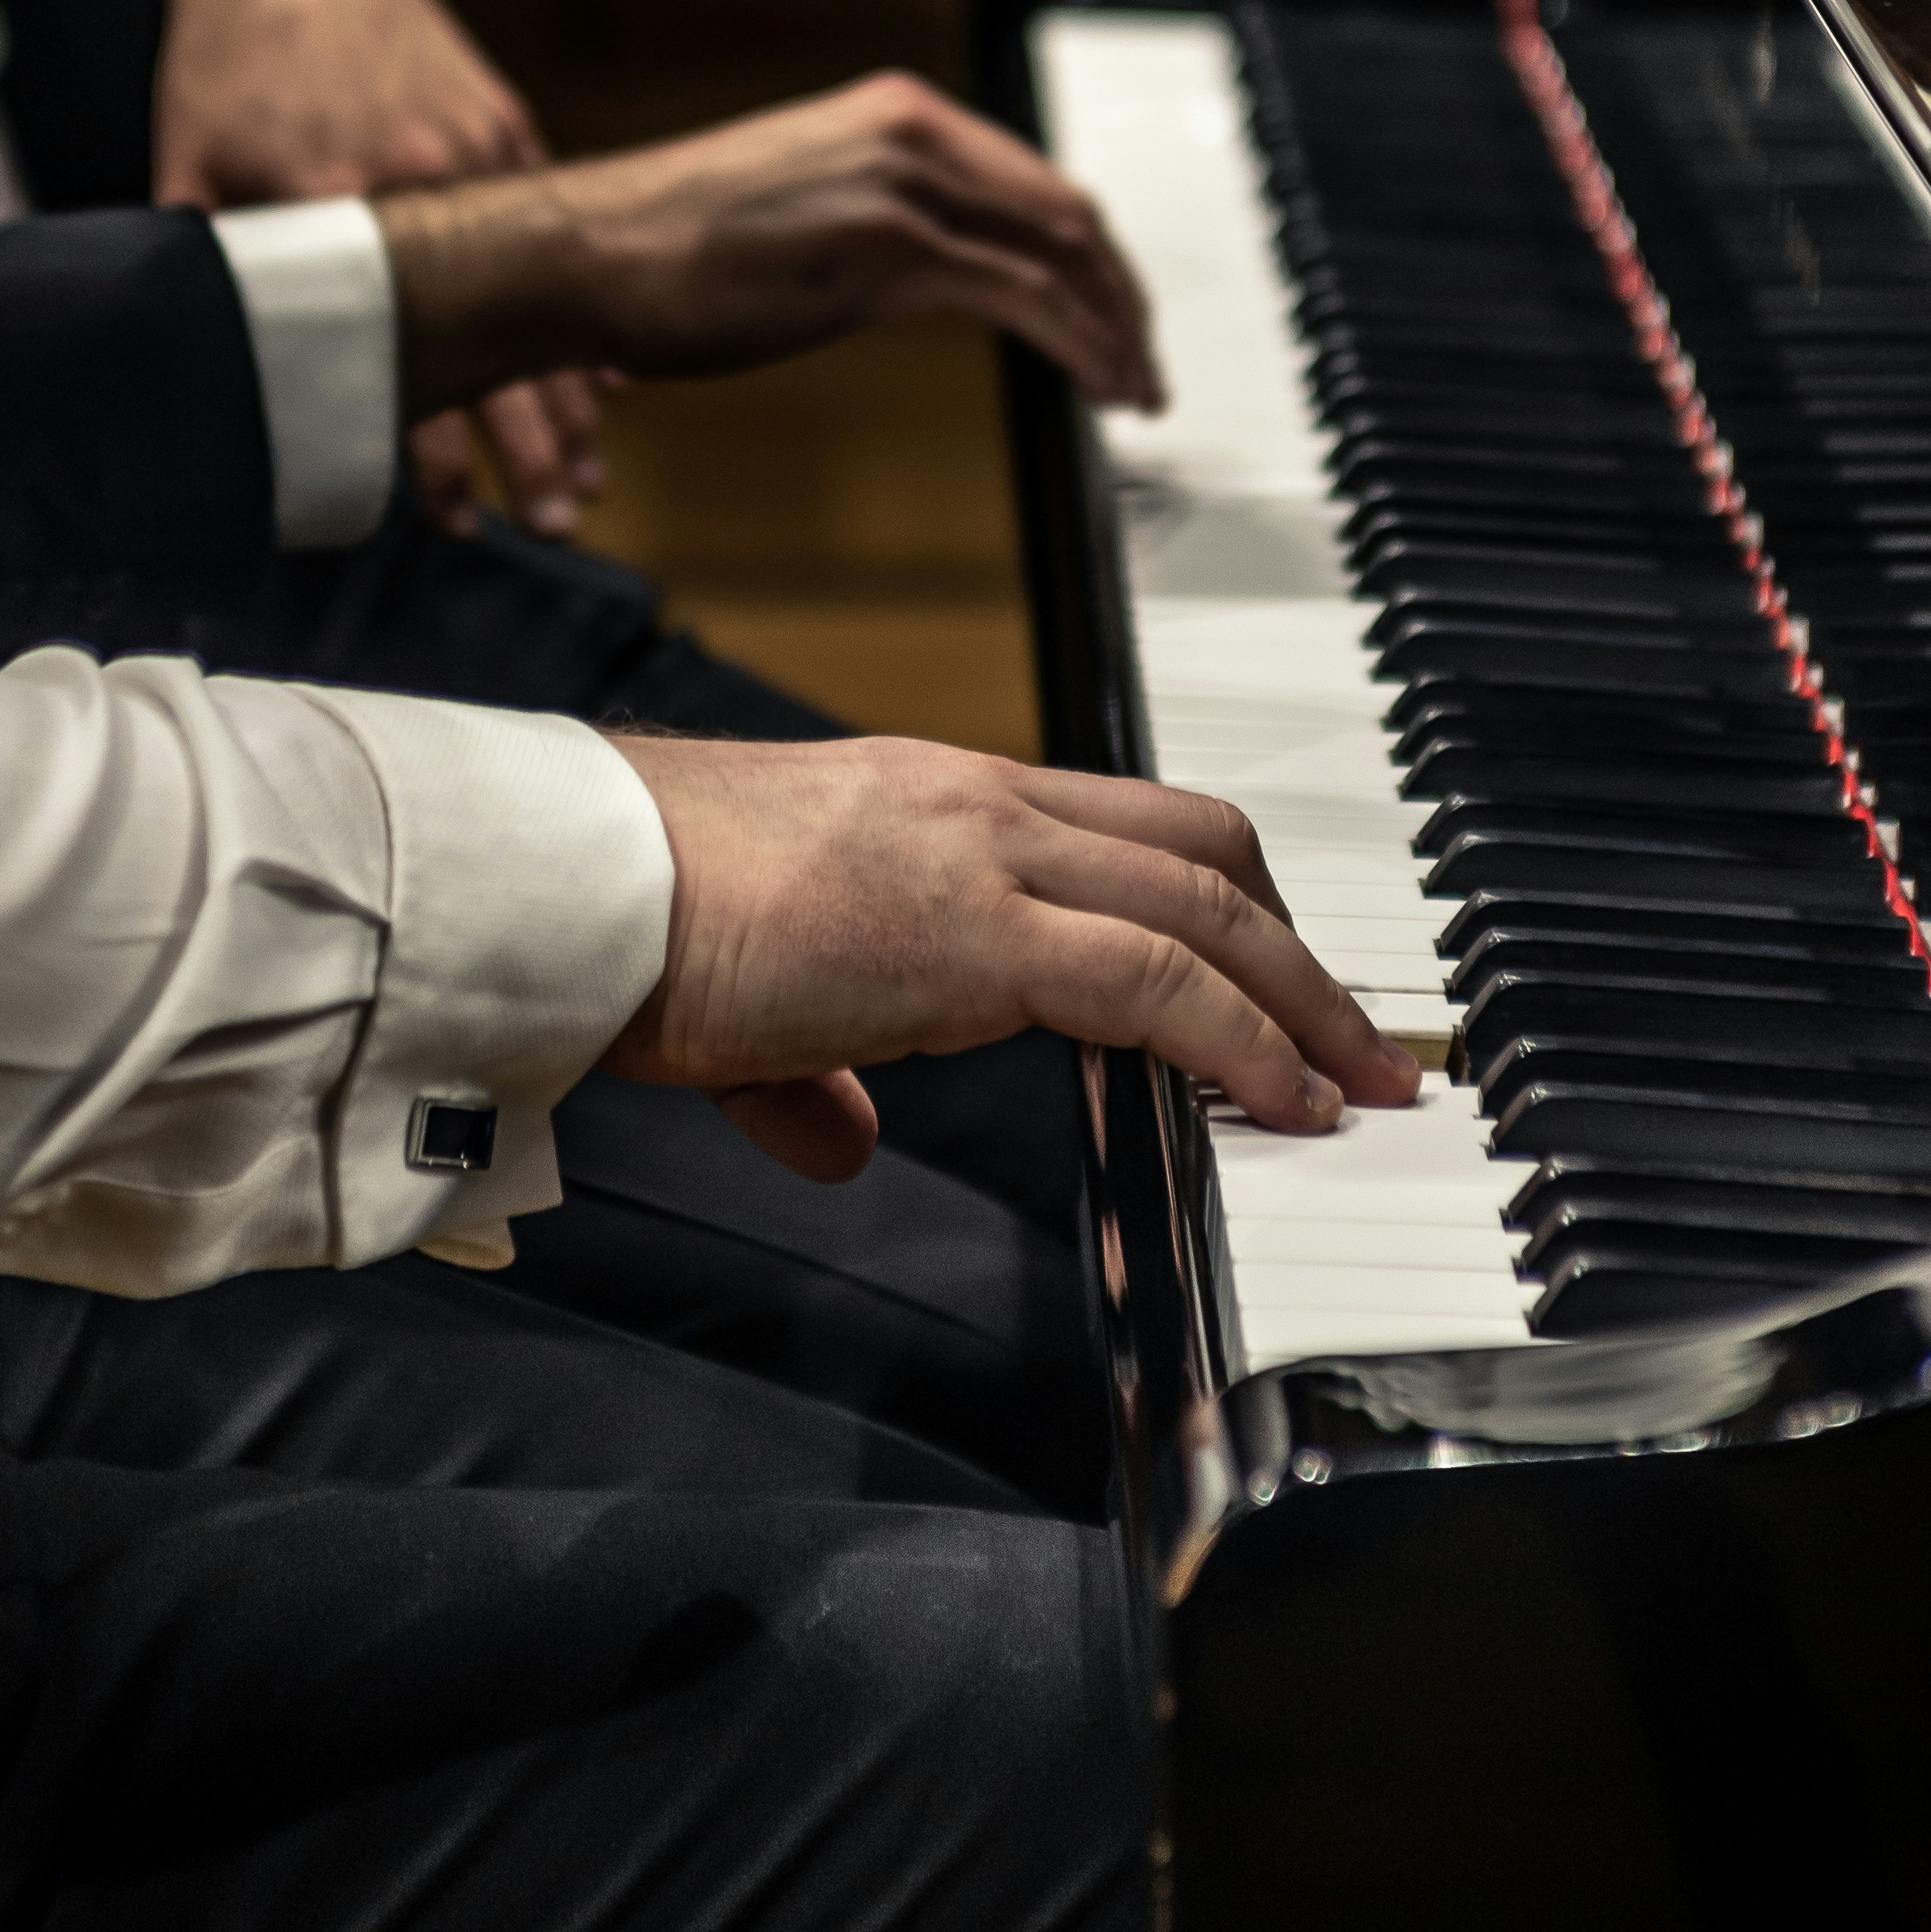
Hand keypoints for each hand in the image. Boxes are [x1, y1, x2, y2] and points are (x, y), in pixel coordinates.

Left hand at [154, 0, 603, 534]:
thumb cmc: (227, 55)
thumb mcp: (188, 158)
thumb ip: (200, 260)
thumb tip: (179, 359)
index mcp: (337, 203)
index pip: (400, 362)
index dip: (432, 452)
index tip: (454, 518)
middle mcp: (420, 184)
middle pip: (496, 341)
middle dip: (530, 445)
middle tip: (555, 520)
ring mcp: (473, 152)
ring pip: (543, 292)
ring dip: (571, 389)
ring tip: (589, 471)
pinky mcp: (503, 120)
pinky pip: (554, 227)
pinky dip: (579, 299)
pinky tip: (605, 370)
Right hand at [382, 70, 1165, 424]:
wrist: (581, 254)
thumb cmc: (663, 243)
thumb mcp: (797, 203)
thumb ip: (876, 216)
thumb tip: (927, 268)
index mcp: (893, 111)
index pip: (1033, 177)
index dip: (1089, 247)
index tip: (1113, 304)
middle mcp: (910, 133)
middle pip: (1067, 209)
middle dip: (1122, 290)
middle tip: (1143, 355)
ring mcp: (901, 189)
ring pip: (1059, 253)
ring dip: (1114, 328)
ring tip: (1132, 387)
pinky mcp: (888, 254)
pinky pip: (1023, 299)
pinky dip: (1080, 345)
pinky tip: (1095, 387)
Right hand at [604, 729, 1421, 1177]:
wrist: (569, 887)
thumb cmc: (634, 925)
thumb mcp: (754, 996)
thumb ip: (814, 1067)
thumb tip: (844, 1136)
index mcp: (932, 795)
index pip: (1124, 824)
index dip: (1220, 899)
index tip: (1275, 977)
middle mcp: (976, 801)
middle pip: (1201, 844)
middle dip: (1296, 942)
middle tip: (1357, 1031)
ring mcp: (980, 854)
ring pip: (1203, 902)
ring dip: (1302, 999)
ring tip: (1361, 1080)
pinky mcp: (970, 934)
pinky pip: (1154, 979)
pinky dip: (1241, 1040)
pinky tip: (1282, 1100)